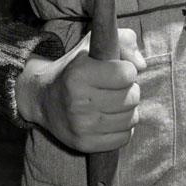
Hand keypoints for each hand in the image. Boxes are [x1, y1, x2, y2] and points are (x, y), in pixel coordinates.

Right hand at [15, 28, 145, 151]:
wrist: (43, 98)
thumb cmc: (75, 67)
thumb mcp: (93, 44)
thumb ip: (123, 41)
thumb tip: (141, 65)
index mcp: (80, 74)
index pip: (125, 74)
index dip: (128, 70)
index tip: (120, 70)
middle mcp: (79, 101)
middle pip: (131, 97)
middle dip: (131, 89)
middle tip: (119, 87)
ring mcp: (81, 126)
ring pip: (130, 119)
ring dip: (129, 109)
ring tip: (117, 101)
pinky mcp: (84, 144)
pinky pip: (123, 138)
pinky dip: (124, 127)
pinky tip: (113, 118)